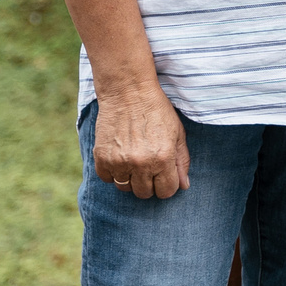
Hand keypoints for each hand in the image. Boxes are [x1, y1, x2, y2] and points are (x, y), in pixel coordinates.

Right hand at [91, 83, 189, 199]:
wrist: (129, 92)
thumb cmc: (157, 111)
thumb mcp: (177, 133)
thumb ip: (182, 161)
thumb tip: (184, 186)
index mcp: (163, 158)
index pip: (166, 192)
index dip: (166, 185)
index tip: (163, 175)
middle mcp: (141, 163)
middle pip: (145, 193)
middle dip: (149, 183)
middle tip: (148, 166)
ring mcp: (119, 162)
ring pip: (125, 188)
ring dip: (130, 178)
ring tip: (133, 159)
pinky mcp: (102, 158)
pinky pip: (107, 179)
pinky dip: (113, 172)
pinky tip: (119, 157)